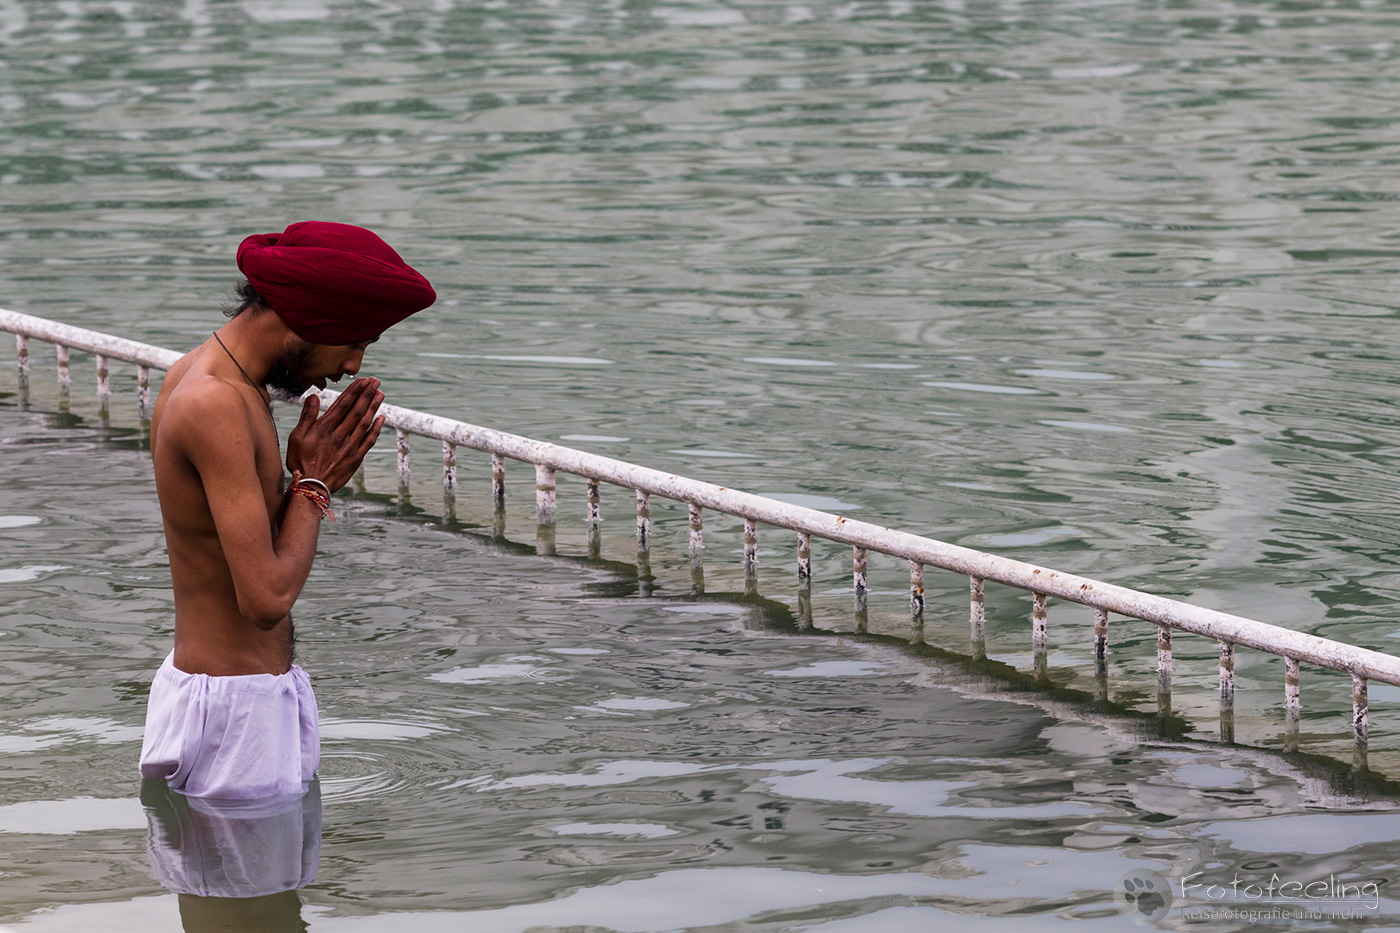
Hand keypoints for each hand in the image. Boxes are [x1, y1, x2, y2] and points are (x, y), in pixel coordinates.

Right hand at [285, 377, 385, 491]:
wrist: (311, 487)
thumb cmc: (300, 461)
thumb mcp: (296, 437)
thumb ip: (307, 416)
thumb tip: (314, 396)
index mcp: (325, 428)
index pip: (343, 404)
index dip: (354, 391)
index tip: (363, 380)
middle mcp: (340, 435)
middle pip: (357, 410)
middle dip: (367, 394)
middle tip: (376, 381)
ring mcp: (350, 446)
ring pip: (365, 422)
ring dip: (373, 406)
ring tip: (380, 394)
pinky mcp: (356, 458)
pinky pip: (369, 440)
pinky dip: (376, 428)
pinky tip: (382, 417)